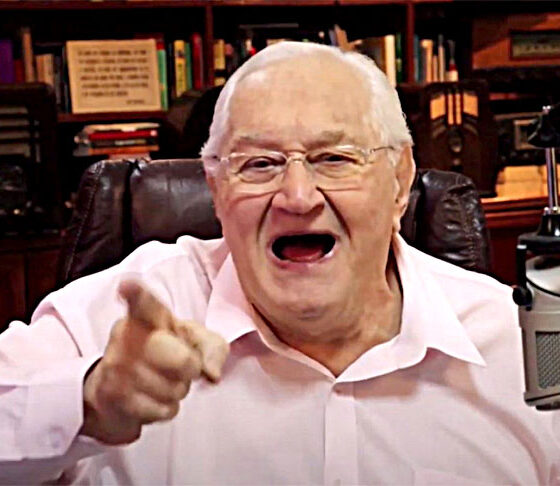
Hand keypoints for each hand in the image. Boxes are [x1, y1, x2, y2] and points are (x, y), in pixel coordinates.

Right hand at [80, 280, 228, 444]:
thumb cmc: (167, 352)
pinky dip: (166, 409)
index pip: (144, 302)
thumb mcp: (195, 340)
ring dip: (177, 391)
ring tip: (161, 380)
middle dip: (191, 368)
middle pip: (183, 362)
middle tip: (182, 364)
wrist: (122, 387)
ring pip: (174, 389)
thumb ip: (213, 347)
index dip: (137, 293)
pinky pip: (162, 409)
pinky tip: (151, 398)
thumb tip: (212, 374)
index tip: (126, 286)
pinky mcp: (113, 394)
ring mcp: (117, 365)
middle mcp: (127, 335)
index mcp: (149, 315)